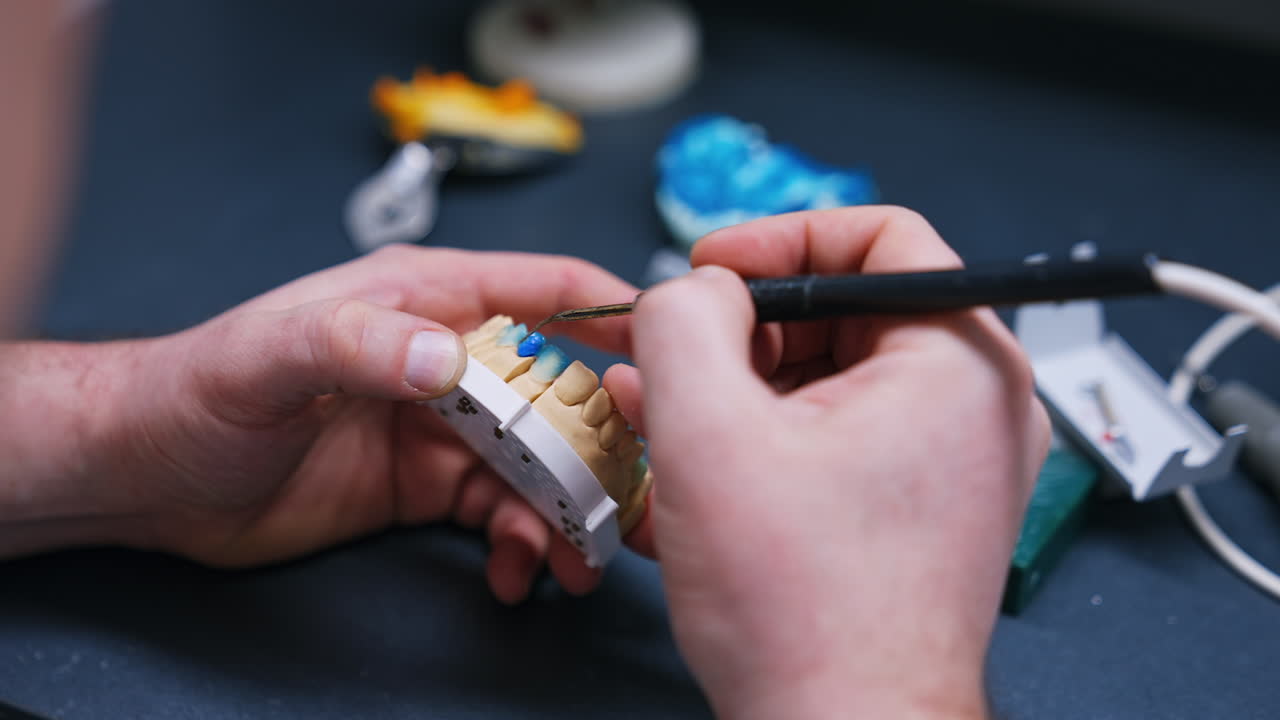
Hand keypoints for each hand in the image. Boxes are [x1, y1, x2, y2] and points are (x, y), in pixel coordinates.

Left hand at [60, 246, 644, 603]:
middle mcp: (444, 358)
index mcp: (423, 302)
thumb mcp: (270, 360)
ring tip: (574, 560)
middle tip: (631, 499)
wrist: (148, 476)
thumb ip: (356, 345)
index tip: (676, 355)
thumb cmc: (197, 392)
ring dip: (568, 509)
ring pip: (538, 461)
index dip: (617, 314)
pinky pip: (499, 511)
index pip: (544, 289)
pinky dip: (518, 542)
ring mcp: (440, 425)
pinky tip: (510, 573)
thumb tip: (447, 358)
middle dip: (604, 443)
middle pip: (561, 390)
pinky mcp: (425, 484)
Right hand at [603, 207, 1049, 717]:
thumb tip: (690, 291)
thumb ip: (683, 320)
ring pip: (827, 376)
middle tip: (673, 360)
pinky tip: (694, 462)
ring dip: (736, 387)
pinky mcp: (912, 504)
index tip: (711, 274)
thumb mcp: (709, 432)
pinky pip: (830, 435)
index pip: (881, 234)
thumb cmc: (805, 613)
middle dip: (740, 330)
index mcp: (959, 360)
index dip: (779, 238)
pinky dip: (761, 436)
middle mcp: (972, 404)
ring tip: (662, 416)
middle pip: (844, 308)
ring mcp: (946, 460)